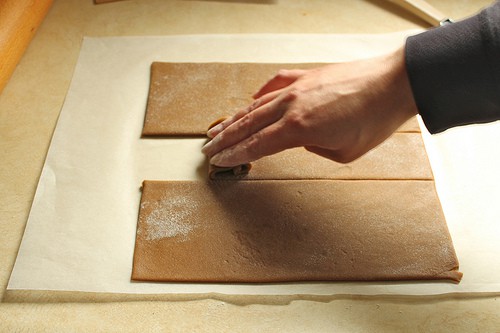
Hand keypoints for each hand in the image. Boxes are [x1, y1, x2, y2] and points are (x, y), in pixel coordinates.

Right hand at [201, 47, 417, 166]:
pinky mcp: (307, 75)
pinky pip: (276, 83)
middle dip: (225, 138)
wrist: (394, 83)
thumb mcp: (345, 152)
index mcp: (299, 128)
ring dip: (235, 117)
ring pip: (256, 104)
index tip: (219, 161)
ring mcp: (297, 87)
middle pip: (248, 124)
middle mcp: (291, 105)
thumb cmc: (375, 119)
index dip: (235, 154)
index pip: (257, 145)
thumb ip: (316, 149)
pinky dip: (261, 92)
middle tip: (208, 147)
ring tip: (218, 126)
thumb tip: (302, 140)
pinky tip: (252, 97)